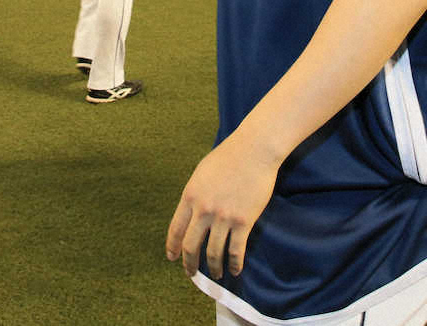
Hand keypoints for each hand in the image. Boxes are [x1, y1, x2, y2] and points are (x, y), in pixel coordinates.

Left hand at [166, 134, 278, 279]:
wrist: (254, 150)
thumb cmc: (228, 157)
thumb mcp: (201, 173)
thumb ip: (195, 194)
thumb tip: (191, 214)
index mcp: (190, 196)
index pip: (175, 229)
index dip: (172, 247)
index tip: (172, 258)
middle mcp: (203, 209)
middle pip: (191, 245)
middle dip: (189, 263)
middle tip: (191, 273)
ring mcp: (223, 217)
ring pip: (213, 253)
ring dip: (214, 268)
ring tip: (216, 275)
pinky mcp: (244, 222)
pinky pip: (236, 250)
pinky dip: (234, 264)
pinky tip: (235, 270)